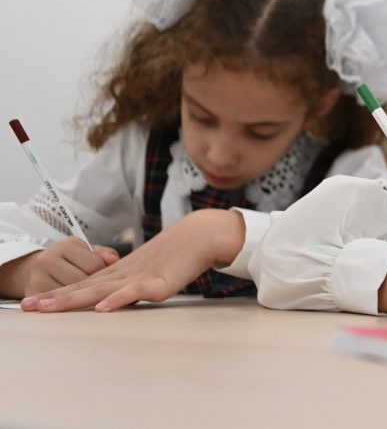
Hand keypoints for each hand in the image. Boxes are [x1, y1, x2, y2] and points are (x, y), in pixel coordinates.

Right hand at [0, 237, 118, 297]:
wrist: (34, 269)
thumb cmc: (69, 261)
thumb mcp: (85, 252)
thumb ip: (103, 255)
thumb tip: (114, 260)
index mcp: (66, 246)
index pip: (94, 264)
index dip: (105, 274)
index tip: (108, 278)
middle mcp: (49, 259)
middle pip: (82, 281)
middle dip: (94, 288)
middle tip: (101, 293)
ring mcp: (38, 277)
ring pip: (69, 294)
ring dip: (82, 299)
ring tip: (91, 299)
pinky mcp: (33, 294)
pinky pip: (56, 304)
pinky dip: (68, 306)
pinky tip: (76, 306)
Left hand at [20, 209, 244, 312]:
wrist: (200, 236)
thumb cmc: (177, 254)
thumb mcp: (148, 271)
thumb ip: (131, 285)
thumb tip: (115, 300)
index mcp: (119, 273)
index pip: (82, 285)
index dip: (57, 294)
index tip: (33, 303)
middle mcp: (122, 274)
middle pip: (83, 288)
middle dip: (54, 298)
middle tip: (28, 306)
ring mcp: (138, 277)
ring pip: (99, 290)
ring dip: (73, 299)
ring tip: (49, 307)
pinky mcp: (158, 283)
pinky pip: (133, 292)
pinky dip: (116, 299)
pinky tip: (102, 308)